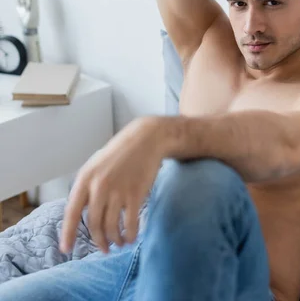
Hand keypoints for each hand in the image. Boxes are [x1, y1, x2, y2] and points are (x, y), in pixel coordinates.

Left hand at [59, 117, 163, 253]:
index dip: (68, 233)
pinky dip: (130, 235)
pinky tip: (131, 237)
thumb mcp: (96, 164)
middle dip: (98, 241)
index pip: (71, 211)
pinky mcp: (135, 194)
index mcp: (86, 178)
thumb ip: (87, 186)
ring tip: (119, 243)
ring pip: (111, 227)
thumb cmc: (119, 152)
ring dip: (114, 240)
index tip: (66, 249)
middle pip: (93, 223)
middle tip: (104, 249)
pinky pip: (130, 223)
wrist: (146, 139)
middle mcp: (99, 186)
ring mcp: (118, 191)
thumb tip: (79, 212)